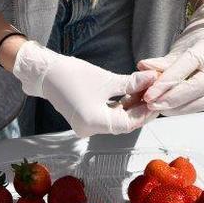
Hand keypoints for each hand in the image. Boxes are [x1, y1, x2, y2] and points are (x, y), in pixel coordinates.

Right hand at [12, 40, 159, 137]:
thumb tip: (151, 79)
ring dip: (130, 106)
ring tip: (144, 91)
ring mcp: (87, 125)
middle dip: (139, 108)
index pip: (129, 123)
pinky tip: (129, 94)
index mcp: (95, 123)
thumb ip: (131, 83)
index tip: (158, 100)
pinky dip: (118, 106)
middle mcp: (90, 129)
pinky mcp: (84, 118)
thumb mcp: (106, 79)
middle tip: (154, 95)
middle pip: (123, 123)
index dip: (145, 112)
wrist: (46, 72)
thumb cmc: (72, 74)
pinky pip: (106, 115)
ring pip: (116, 119)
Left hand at [137, 3, 203, 115]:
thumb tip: (142, 67)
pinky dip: (187, 109)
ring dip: (180, 108)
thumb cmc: (195, 42)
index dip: (166, 83)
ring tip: (159, 109)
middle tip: (152, 104)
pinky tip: (171, 110)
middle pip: (198, 87)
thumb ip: (162, 61)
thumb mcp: (178, 47)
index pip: (185, 68)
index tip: (149, 94)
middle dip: (173, 99)